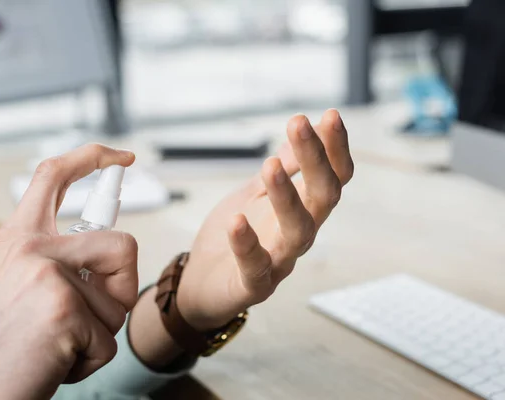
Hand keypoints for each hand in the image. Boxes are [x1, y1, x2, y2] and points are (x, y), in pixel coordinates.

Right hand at [0, 145, 137, 399]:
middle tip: (89, 318)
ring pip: (120, 300)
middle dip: (122, 288)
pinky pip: (109, 341)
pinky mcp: (62, 310)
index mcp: (20, 236)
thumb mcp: (19, 282)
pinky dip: (89, 361)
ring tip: (57, 342)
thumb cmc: (1, 342)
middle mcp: (31, 246)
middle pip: (123, 245)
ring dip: (100, 333)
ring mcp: (46, 275)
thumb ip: (61, 259)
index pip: (56, 175)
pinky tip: (52, 361)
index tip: (124, 157)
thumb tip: (119, 253)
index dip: (92, 157)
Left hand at [178, 110, 353, 329]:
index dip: (335, 148)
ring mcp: (279, 261)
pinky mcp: (252, 285)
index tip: (330, 115)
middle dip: (315, 160)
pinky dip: (247, 244)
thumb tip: (308, 127)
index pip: (333, 178)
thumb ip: (284, 167)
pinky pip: (255, 267)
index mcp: (302, 210)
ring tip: (271, 166)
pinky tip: (237, 221)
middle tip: (299, 124)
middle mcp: (298, 234)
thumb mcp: (255, 193)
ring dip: (287, 197)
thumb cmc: (232, 236)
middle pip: (323, 198)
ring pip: (298, 231)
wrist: (201, 283)